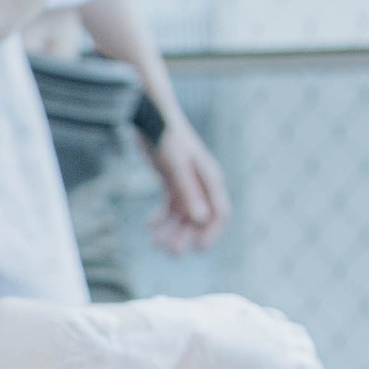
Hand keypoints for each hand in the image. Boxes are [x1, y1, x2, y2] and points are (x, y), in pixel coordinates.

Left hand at [141, 110, 230, 254]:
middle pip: (199, 218)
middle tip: (169, 252)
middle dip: (186, 236)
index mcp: (210, 179)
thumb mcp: (176, 165)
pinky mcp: (171, 181)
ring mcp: (186, 183)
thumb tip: (201, 220)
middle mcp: (201, 183)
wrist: (150, 116)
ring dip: (171, 230)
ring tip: (155, 243)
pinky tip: (149, 225)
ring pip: (183, 215)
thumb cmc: (166, 136)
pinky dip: (160, 217)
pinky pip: (170, 206)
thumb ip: (188, 191)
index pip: (220, 213)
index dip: (212, 233)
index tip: (199, 250)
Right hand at [174, 297, 336, 368]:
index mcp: (230, 311)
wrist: (176, 339)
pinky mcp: (285, 366)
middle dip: (294, 348)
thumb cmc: (161, 335)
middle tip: (298, 366)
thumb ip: (166, 317)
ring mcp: (274, 343)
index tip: (268, 347)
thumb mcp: (166, 323)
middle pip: (288, 333)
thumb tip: (151, 307)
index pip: (259, 320)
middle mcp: (257, 321)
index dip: (267, 335)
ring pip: (304, 353)